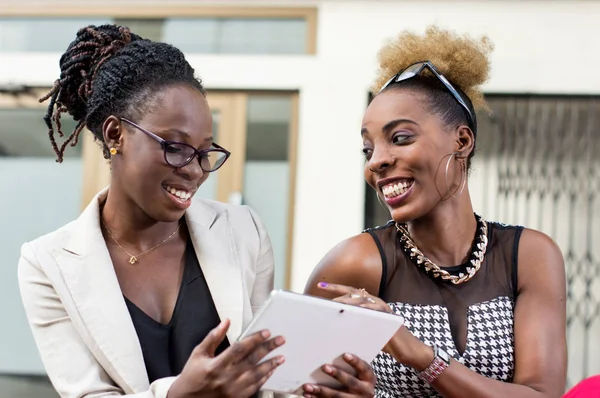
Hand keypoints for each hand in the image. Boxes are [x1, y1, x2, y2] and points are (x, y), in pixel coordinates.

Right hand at [168, 319, 284, 397]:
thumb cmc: (192, 376)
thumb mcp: (198, 353)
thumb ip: (213, 337)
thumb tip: (226, 322)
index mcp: (216, 365)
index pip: (240, 349)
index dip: (254, 339)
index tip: (266, 332)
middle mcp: (226, 378)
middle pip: (252, 360)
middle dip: (268, 349)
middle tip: (280, 340)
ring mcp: (232, 390)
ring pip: (256, 375)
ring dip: (270, 365)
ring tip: (281, 357)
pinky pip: (254, 388)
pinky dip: (264, 379)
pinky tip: (270, 372)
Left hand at [302, 353, 375, 397]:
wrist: (363, 397)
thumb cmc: (358, 378)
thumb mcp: (360, 373)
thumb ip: (350, 365)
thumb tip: (329, 350)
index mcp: (369, 378)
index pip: (364, 368)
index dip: (355, 361)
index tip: (345, 354)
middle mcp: (365, 391)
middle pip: (350, 383)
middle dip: (337, 374)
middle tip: (324, 367)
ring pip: (337, 397)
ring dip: (321, 391)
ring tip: (307, 386)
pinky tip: (308, 395)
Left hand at [316, 282, 431, 368]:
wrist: (408, 350)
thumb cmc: (386, 341)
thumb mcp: (366, 332)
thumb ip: (354, 324)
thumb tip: (333, 325)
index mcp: (368, 304)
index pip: (350, 292)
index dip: (336, 288)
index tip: (320, 286)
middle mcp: (375, 302)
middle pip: (354, 293)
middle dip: (338, 295)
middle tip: (323, 301)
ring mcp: (383, 308)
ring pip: (363, 300)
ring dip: (348, 302)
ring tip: (334, 306)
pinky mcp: (390, 316)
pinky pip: (376, 310)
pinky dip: (365, 309)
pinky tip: (355, 312)